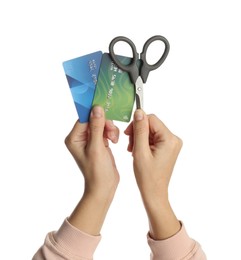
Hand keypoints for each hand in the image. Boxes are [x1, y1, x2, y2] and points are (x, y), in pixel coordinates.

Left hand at [65, 106, 119, 234]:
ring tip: (114, 139)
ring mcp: (90, 139)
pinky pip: (105, 130)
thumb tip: (97, 109)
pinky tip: (114, 141)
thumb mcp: (97, 148)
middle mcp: (80, 137)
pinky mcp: (98, 142)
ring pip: (101, 124)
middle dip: (105, 123)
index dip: (94, 112)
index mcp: (74, 138)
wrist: (104, 186)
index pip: (84, 118)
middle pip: (93, 119)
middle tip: (111, 132)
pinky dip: (111, 133)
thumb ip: (97, 127)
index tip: (105, 106)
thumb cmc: (97, 171)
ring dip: (110, 128)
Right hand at [125, 109, 181, 239]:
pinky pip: (153, 138)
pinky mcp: (168, 147)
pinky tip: (138, 152)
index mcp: (169, 139)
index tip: (128, 134)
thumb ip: (139, 130)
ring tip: (134, 151)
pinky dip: (144, 143)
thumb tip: (139, 112)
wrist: (154, 192)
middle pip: (151, 124)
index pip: (151, 119)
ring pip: (151, 131)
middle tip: (130, 146)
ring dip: (139, 138)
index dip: (137, 124)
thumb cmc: (147, 176)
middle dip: (138, 133)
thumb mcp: (140, 151)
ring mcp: (171, 144)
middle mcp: (174, 139)